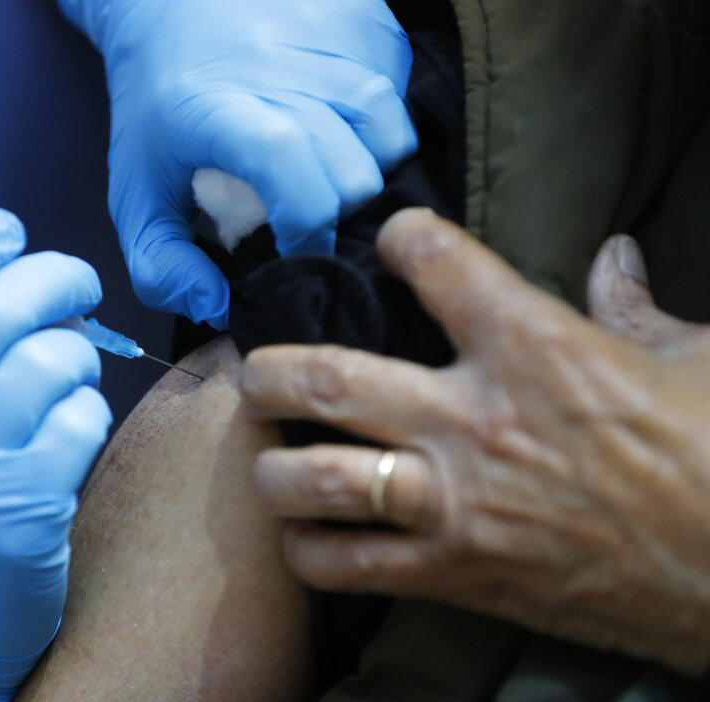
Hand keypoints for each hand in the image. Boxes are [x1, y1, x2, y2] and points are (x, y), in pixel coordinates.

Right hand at [0, 210, 111, 700]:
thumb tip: (8, 258)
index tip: (5, 232)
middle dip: (57, 278)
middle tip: (77, 287)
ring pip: (55, 360)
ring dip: (77, 360)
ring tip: (64, 382)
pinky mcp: (21, 513)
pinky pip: (82, 421)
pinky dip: (87, 417)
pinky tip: (67, 438)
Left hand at [58, 0, 417, 327]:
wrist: (170, 4)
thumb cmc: (157, 108)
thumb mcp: (135, 193)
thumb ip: (160, 266)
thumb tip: (217, 306)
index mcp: (224, 110)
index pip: (294, 171)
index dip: (306, 228)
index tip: (291, 250)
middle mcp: (285, 71)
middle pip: (357, 173)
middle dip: (337, 215)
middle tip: (303, 217)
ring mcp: (332, 44)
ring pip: (393, 137)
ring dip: (368, 172)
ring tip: (326, 175)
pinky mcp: (365, 25)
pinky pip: (402, 96)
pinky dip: (383, 130)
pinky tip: (343, 133)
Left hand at [240, 208, 709, 672]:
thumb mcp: (694, 362)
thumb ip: (631, 307)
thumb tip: (616, 256)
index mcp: (537, 348)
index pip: (435, 262)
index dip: (404, 238)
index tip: (393, 240)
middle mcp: (475, 420)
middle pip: (331, 378)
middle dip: (272, 369)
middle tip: (256, 369)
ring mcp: (457, 502)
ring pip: (318, 478)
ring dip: (272, 467)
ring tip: (265, 456)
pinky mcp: (457, 573)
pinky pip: (350, 566)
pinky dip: (312, 554)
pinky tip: (307, 540)